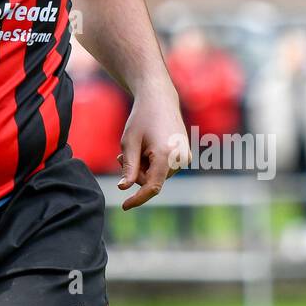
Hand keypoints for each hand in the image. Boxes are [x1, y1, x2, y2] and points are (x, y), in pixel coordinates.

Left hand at [117, 85, 189, 209]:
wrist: (160, 99)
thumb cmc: (141, 119)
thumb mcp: (129, 143)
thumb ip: (128, 167)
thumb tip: (125, 188)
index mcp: (167, 155)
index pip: (152, 187)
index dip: (137, 198)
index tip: (124, 206)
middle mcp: (180, 158)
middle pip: (152, 181)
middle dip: (135, 174)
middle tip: (120, 157)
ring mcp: (185, 157)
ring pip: (158, 175)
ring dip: (143, 167)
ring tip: (136, 148)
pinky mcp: (185, 155)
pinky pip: (164, 168)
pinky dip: (152, 164)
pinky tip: (146, 148)